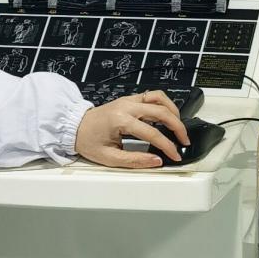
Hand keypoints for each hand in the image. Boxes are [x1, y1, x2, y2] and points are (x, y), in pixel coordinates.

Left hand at [74, 90, 188, 167]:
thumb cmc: (88, 141)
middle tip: (184, 141)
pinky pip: (152, 96)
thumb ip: (135, 160)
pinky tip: (168, 116)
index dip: (167, 146)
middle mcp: (126, 106)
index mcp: (120, 120)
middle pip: (161, 112)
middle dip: (177, 127)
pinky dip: (164, 104)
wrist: (74, 127)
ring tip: (179, 127)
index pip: (152, 133)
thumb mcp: (109, 157)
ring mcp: (128, 100)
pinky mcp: (129, 99)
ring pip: (160, 98)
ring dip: (173, 111)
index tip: (175, 155)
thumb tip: (156, 161)